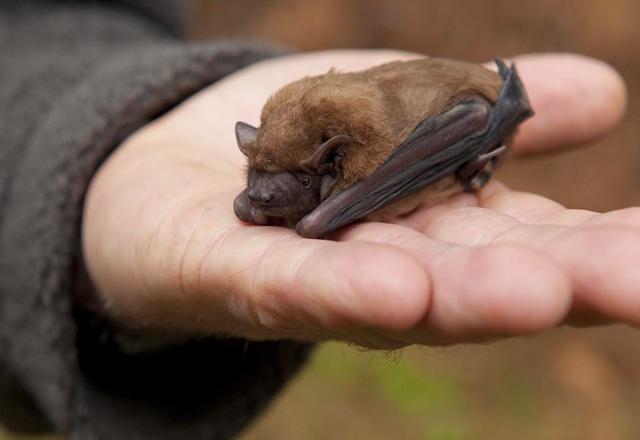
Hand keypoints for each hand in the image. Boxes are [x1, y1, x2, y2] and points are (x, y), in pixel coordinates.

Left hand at [82, 50, 629, 347]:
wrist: (181, 167)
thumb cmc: (303, 140)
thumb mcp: (403, 105)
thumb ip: (489, 110)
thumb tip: (604, 94)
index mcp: (432, 228)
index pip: (525, 239)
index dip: (597, 246)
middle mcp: (386, 267)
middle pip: (471, 278)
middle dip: (551, 281)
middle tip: (636, 284)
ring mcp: (313, 281)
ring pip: (391, 295)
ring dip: (458, 297)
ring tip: (529, 294)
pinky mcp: (233, 277)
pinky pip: (285, 285)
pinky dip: (338, 290)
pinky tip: (392, 295)